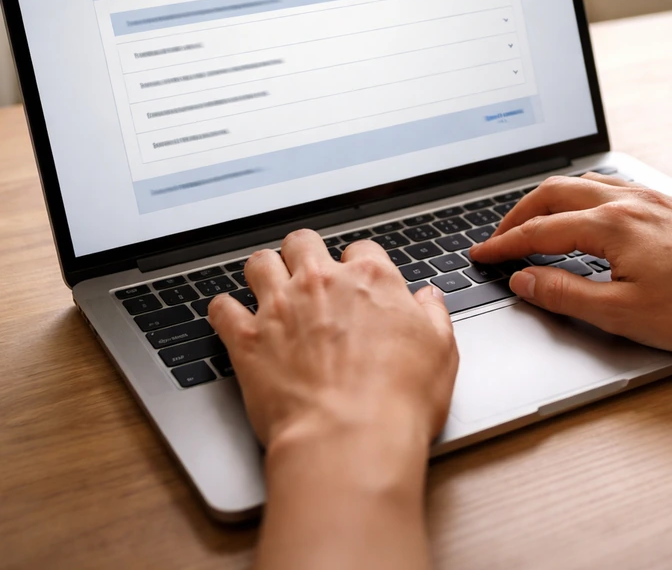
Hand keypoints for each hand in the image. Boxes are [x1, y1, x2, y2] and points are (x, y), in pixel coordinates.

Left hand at [208, 230, 458, 569]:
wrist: (350, 438)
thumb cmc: (399, 399)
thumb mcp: (440, 352)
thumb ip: (432, 316)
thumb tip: (428, 299)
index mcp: (372, 279)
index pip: (362, 250)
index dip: (360, 266)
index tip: (360, 283)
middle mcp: (322, 282)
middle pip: (304, 242)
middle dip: (306, 254)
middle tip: (310, 276)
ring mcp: (280, 307)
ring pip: (260, 263)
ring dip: (264, 272)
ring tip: (269, 287)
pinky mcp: (247, 339)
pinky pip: (221, 308)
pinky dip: (224, 311)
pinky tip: (231, 319)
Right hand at [470, 174, 671, 371]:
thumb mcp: (621, 314)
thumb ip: (565, 294)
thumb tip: (525, 281)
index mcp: (612, 225)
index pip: (540, 231)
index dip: (505, 245)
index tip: (482, 255)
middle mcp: (629, 201)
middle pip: (554, 194)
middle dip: (518, 214)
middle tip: (499, 238)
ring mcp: (652, 198)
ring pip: (583, 183)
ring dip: (549, 200)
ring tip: (533, 222)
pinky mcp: (669, 205)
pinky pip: (612, 186)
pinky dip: (581, 196)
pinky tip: (585, 214)